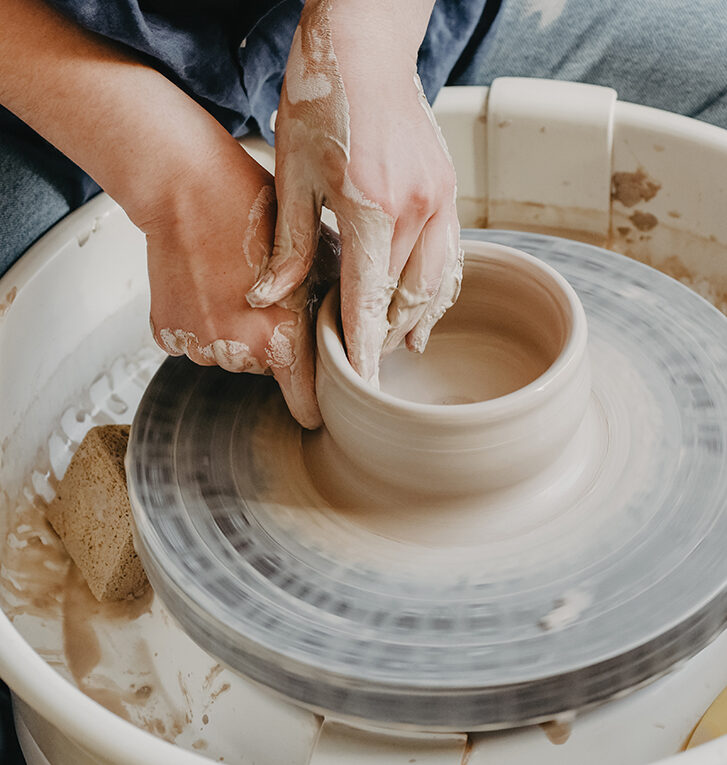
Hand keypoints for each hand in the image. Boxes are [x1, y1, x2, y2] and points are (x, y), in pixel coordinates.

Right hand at [142, 142, 337, 428]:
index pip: (305, 405)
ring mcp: (198, 346)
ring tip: (236, 283)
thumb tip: (358, 334)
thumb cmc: (257, 213)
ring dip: (236, 333)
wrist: (187, 187)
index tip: (319, 402)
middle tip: (270, 297)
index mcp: (280, 341)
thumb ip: (338, 306)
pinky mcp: (167, 333)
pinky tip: (207, 284)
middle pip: (266, 370)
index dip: (315, 403)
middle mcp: (237, 354)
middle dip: (273, 344)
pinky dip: (203, 322)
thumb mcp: (320, 257)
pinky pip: (195, 341)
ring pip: (230, 355)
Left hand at [246, 0, 462, 384]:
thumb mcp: (292, 172)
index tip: (363, 384)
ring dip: (417, 318)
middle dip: (386, 337)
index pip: (369, 300)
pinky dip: (437, 287)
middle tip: (368, 364)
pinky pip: (449, 255)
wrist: (364, 44)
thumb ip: (289, 242)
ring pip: (435, 283)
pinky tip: (426, 305)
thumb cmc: (321, 99)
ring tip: (402, 346)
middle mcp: (414, 209)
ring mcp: (438, 199)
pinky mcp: (446, 189)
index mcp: (370, 207)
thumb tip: (268, 296)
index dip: (364, 348)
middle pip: (405, 299)